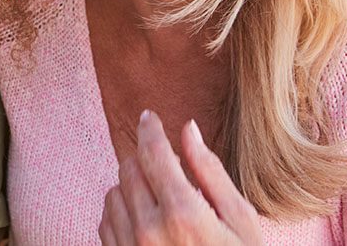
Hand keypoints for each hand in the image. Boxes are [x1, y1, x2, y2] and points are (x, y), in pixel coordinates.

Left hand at [98, 111, 262, 245]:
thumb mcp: (240, 221)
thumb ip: (210, 172)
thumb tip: (188, 129)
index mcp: (184, 214)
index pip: (153, 153)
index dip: (150, 128)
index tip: (149, 116)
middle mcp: (150, 230)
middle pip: (130, 169)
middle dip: (146, 161)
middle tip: (169, 172)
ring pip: (114, 191)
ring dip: (133, 187)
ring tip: (162, 203)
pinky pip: (106, 219)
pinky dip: (121, 211)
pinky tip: (146, 221)